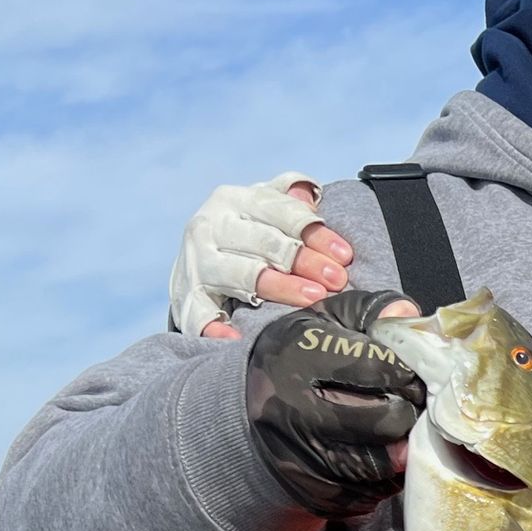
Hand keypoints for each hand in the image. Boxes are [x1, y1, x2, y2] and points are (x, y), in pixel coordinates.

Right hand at [171, 173, 355, 339]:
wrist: (202, 262)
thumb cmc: (251, 235)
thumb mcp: (269, 211)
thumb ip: (291, 202)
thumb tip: (309, 191)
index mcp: (236, 200)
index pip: (281, 212)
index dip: (316, 233)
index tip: (345, 256)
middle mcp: (212, 226)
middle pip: (265, 242)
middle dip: (304, 260)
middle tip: (337, 280)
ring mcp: (196, 261)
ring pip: (241, 273)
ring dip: (278, 286)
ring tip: (312, 299)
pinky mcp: (186, 295)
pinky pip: (199, 314)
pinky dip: (215, 327)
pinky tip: (237, 339)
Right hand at [245, 289, 424, 518]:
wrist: (245, 415)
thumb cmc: (299, 359)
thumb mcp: (324, 322)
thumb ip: (369, 311)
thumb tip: (410, 314)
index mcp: (297, 358)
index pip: (377, 368)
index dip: (406, 371)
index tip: (409, 372)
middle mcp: (295, 411)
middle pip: (386, 419)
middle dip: (411, 410)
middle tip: (414, 402)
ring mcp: (303, 458)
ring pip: (384, 462)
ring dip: (405, 444)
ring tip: (403, 426)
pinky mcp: (316, 493)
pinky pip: (374, 491)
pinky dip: (390, 475)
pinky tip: (384, 452)